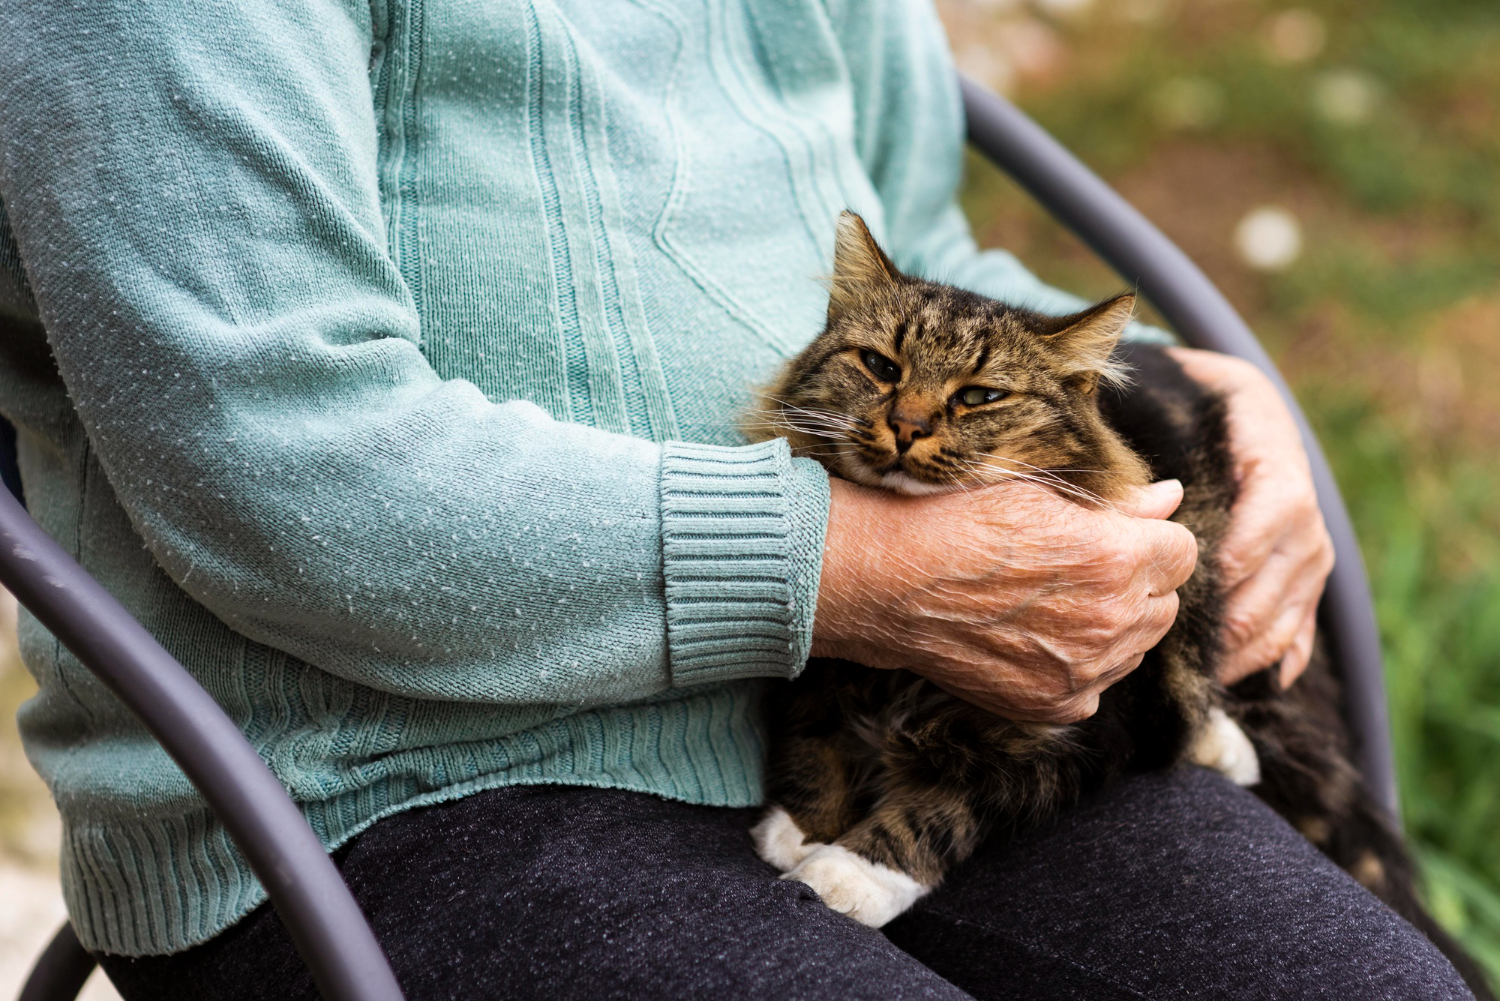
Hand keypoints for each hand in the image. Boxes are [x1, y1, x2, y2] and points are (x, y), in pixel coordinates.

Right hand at [810, 477, 1197, 722]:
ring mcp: (1085, 670)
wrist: (888, 583)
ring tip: (1053, 603)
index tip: (1115, 536)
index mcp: (1118, 555)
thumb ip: (1119, 501)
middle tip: (1078, 568)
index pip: (1182, 551)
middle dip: (1138, 584)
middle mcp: (1113, 618)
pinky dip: (1079, 667)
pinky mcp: (1055, 705)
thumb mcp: (1037, 491)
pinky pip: (1098, 687)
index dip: (1149, 539)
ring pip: (1136, 647)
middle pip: (1166, 603)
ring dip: (1113, 626)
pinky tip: (1035, 639)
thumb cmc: (955, 519)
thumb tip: (1172, 496)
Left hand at [1168, 347, 1334, 687]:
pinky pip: (1302, 627)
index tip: (1187, 585)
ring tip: (1200, 674)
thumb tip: (1140, 490)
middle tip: (1175, 646)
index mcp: (1277, 465)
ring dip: (1246, 649)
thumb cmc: (1194, 406)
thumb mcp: (1177, 398)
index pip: (1271, 516)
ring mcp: (1312, 549)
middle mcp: (1306, 512)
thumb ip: (1160, 439)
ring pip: (1288, 613)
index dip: (1232, 556)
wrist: (1238, 409)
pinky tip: (1254, 682)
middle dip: (1228, 619)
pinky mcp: (1307, 578)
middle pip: (1276, 579)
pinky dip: (1281, 658)